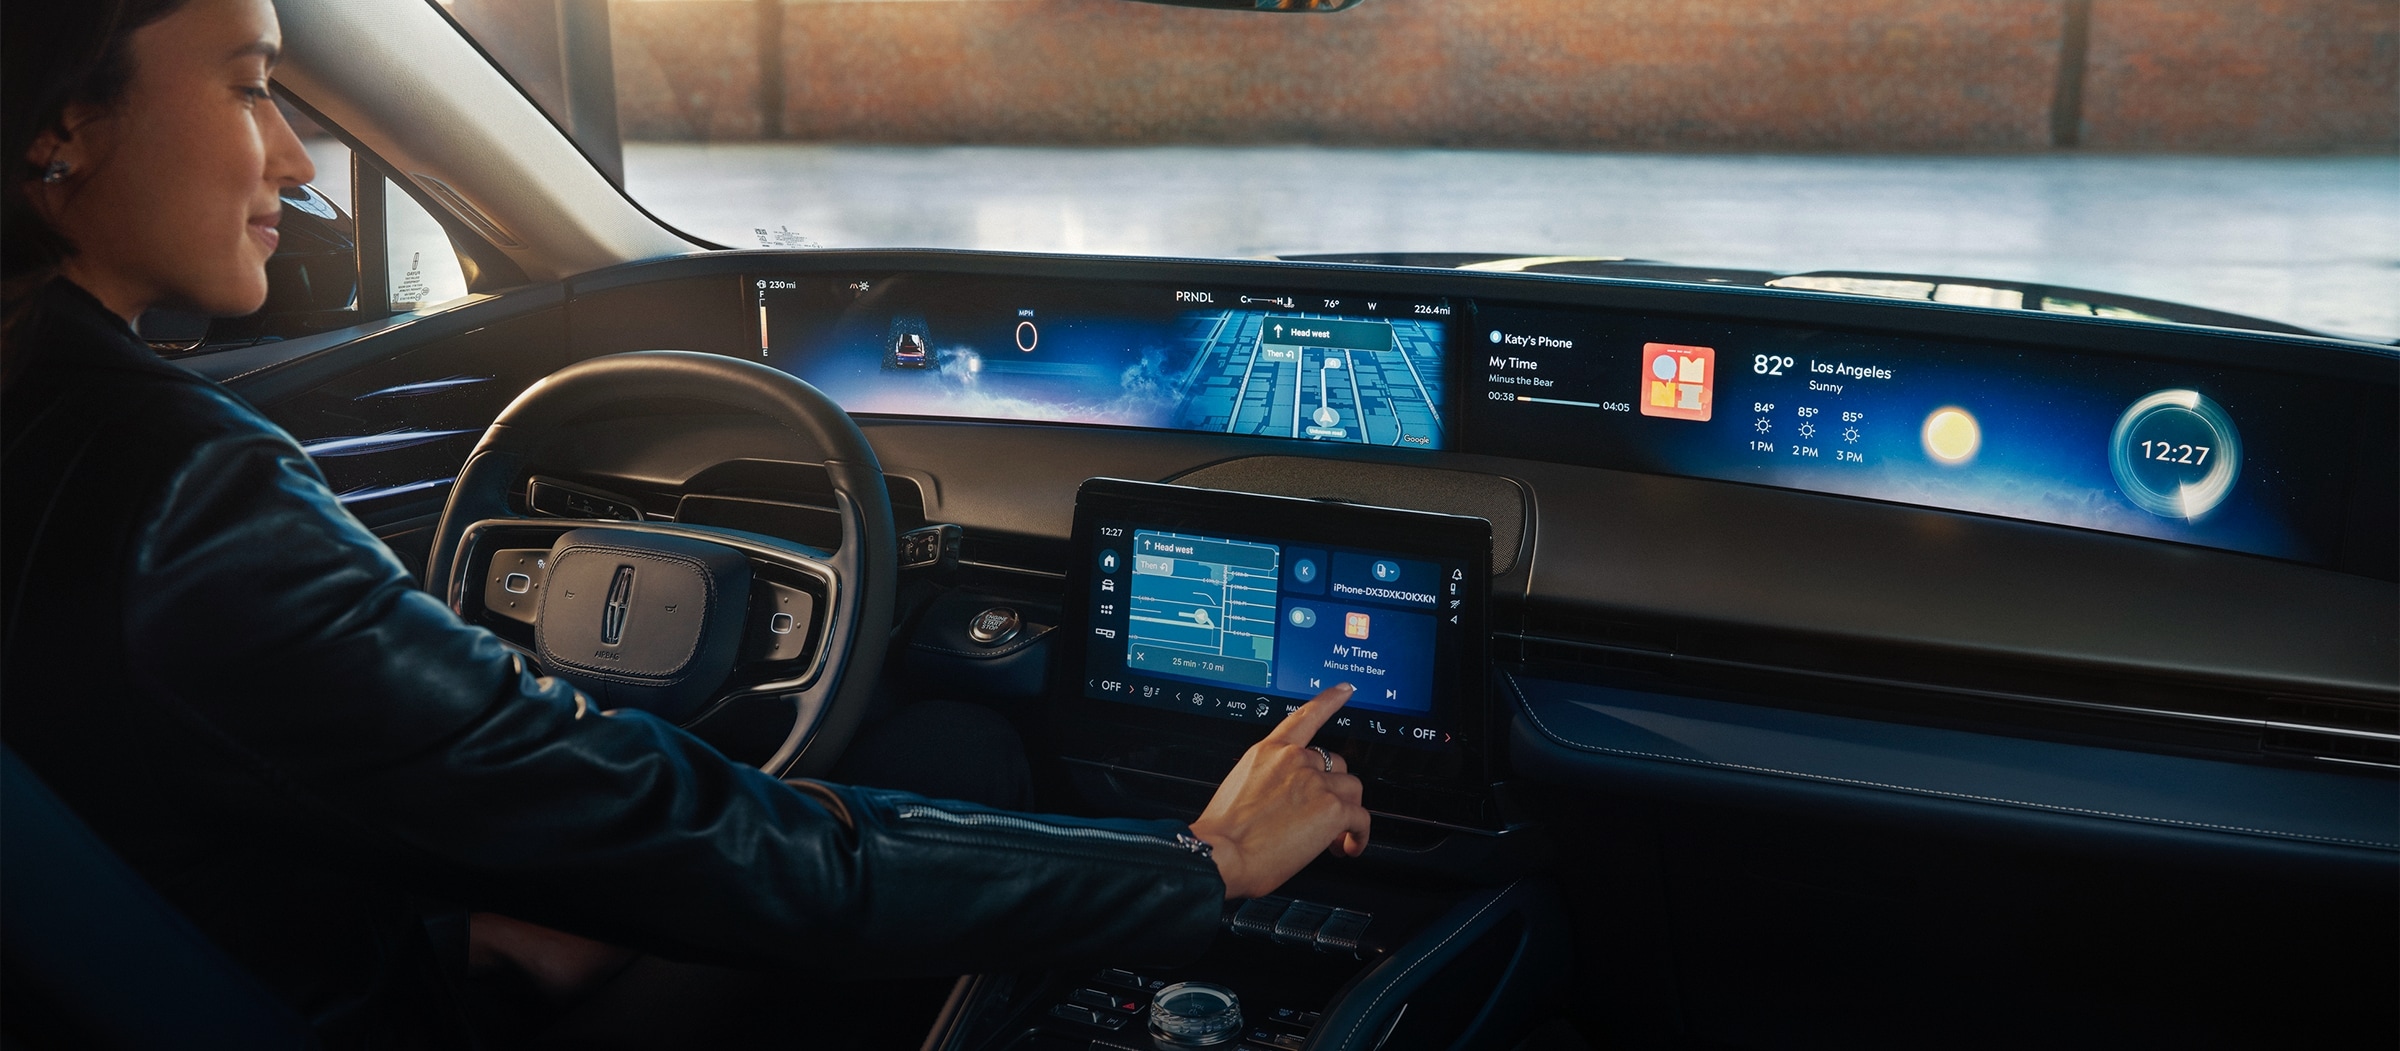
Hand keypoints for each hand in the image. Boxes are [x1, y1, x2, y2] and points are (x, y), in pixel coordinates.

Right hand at [1189, 684, 1371, 899]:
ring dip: (1347, 814)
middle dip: (1333, 790)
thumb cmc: (1222, 835)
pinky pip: (1361, 820)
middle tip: (1320, 817)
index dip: (1329, 701)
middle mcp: (1294, 760)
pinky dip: (1359, 836)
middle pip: (1335, 764)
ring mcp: (1316, 782)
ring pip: (1352, 791)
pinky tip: (1347, 847)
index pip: (1304, 716)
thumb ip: (1268, 784)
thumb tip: (1286, 801)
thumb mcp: (1239, 792)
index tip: (1345, 690)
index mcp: (1268, 752)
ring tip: (1334, 838)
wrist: (1220, 855)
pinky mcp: (1333, 808)